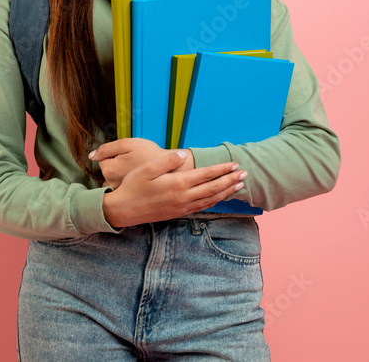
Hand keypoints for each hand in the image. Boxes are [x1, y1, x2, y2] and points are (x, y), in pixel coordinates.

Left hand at [90, 138, 191, 188]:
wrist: (170, 170)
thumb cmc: (149, 154)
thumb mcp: (127, 144)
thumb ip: (106, 148)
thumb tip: (91, 156)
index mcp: (109, 169)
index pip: (102, 161)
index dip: (115, 156)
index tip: (128, 156)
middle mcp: (111, 184)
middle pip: (106, 174)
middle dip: (115, 169)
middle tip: (132, 164)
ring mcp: (120, 192)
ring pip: (113, 184)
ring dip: (120, 179)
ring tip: (135, 173)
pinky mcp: (129, 197)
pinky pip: (122, 192)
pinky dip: (127, 187)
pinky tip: (137, 182)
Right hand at [100, 151, 245, 228]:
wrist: (123, 211)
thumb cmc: (133, 186)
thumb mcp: (147, 169)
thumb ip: (166, 161)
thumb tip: (182, 154)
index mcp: (177, 184)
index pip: (206, 175)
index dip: (221, 169)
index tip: (234, 164)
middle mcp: (183, 197)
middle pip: (213, 188)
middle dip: (230, 180)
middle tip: (244, 174)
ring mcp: (182, 207)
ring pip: (210, 199)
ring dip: (226, 192)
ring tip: (238, 186)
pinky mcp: (178, 213)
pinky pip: (202, 207)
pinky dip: (214, 201)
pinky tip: (219, 198)